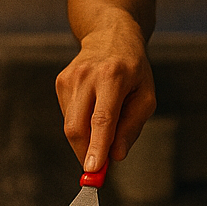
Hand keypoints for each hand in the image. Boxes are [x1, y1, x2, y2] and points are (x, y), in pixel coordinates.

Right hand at [55, 11, 155, 171]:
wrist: (110, 35)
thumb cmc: (133, 68)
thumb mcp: (146, 96)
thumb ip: (132, 126)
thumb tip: (116, 155)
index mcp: (114, 77)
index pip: (102, 119)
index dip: (96, 147)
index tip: (92, 170)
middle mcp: (88, 75)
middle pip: (77, 126)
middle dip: (85, 153)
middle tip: (97, 169)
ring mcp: (71, 77)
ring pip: (70, 125)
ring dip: (85, 140)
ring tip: (103, 129)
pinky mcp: (61, 81)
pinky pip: (67, 116)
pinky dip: (81, 124)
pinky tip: (93, 110)